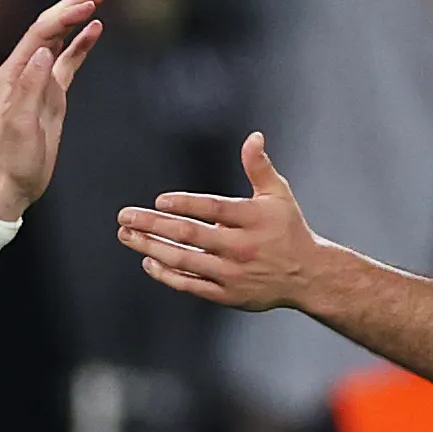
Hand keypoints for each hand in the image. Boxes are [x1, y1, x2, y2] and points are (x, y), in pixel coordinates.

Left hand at [0, 0, 108, 220]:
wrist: (10, 184)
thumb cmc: (12, 160)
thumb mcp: (20, 125)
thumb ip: (30, 87)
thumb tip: (45, 51)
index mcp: (14, 72)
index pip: (41, 32)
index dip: (65, 15)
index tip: (89, 4)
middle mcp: (25, 70)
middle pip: (52, 26)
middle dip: (75, 3)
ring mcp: (40, 80)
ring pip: (61, 38)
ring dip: (79, 16)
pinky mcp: (52, 93)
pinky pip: (69, 60)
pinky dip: (82, 43)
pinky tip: (96, 28)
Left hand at [117, 132, 334, 313]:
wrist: (307, 276)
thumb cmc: (288, 229)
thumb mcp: (279, 194)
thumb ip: (259, 167)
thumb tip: (253, 137)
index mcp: (253, 219)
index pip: (214, 208)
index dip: (185, 204)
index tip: (159, 201)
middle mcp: (241, 247)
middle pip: (190, 235)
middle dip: (153, 225)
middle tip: (125, 217)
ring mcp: (232, 273)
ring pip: (184, 260)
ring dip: (151, 247)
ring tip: (127, 235)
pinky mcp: (227, 294)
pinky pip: (190, 285)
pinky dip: (167, 274)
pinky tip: (148, 260)